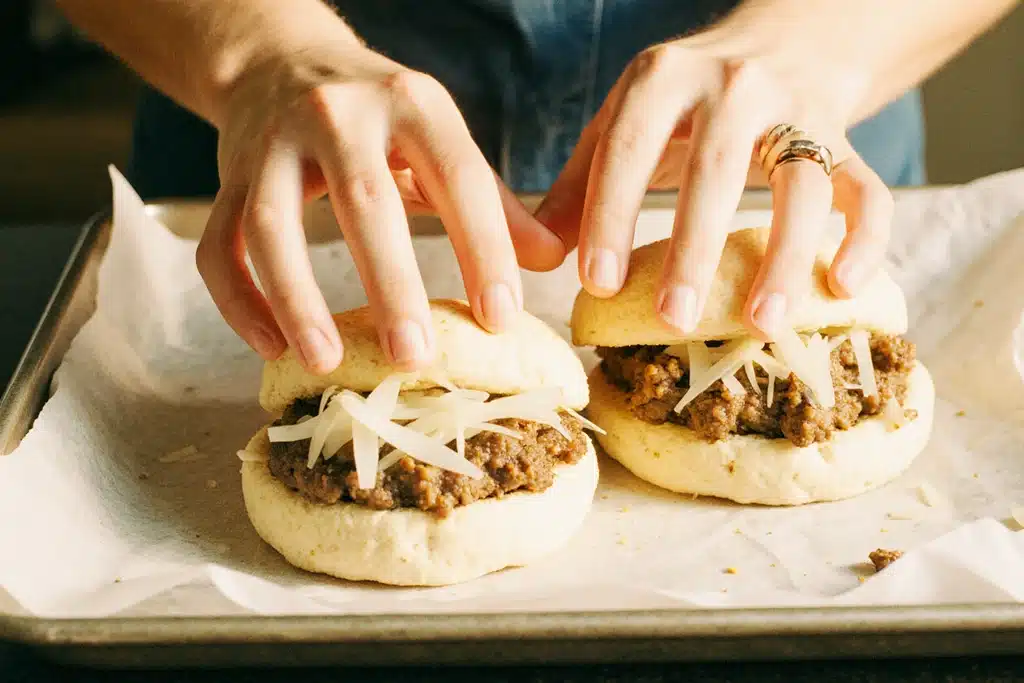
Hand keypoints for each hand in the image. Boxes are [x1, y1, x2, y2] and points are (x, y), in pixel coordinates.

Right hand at [196, 42, 564, 373]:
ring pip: (271, 225)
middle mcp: (338, 115)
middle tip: (414, 356)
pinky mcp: (226, 176)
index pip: (459, 177)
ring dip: (297, 300)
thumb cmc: (380, 118)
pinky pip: (221, 243)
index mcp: (411, 104)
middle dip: (391, 283)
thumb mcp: (441, 139)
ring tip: (328, 362)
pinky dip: (239, 300)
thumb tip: (551, 261)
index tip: (501, 318)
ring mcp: (273, 144)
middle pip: (363, 202)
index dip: (483, 249)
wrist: (282, 61)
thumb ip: (493, 200)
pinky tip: (271, 346)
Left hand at [536, 4, 893, 340]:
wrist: (780, 41)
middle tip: (672, 319)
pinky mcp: (846, 139)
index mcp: (664, 78)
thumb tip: (538, 254)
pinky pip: (867, 189)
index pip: (629, 148)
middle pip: (715, 170)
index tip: (598, 285)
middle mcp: (735, 86)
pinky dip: (865, 238)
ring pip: (801, 185)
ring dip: (784, 258)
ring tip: (761, 324)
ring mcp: (798, 112)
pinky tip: (843, 287)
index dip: (612, 216)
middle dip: (692, 248)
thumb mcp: (623, 122)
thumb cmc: (684, 102)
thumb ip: (580, 183)